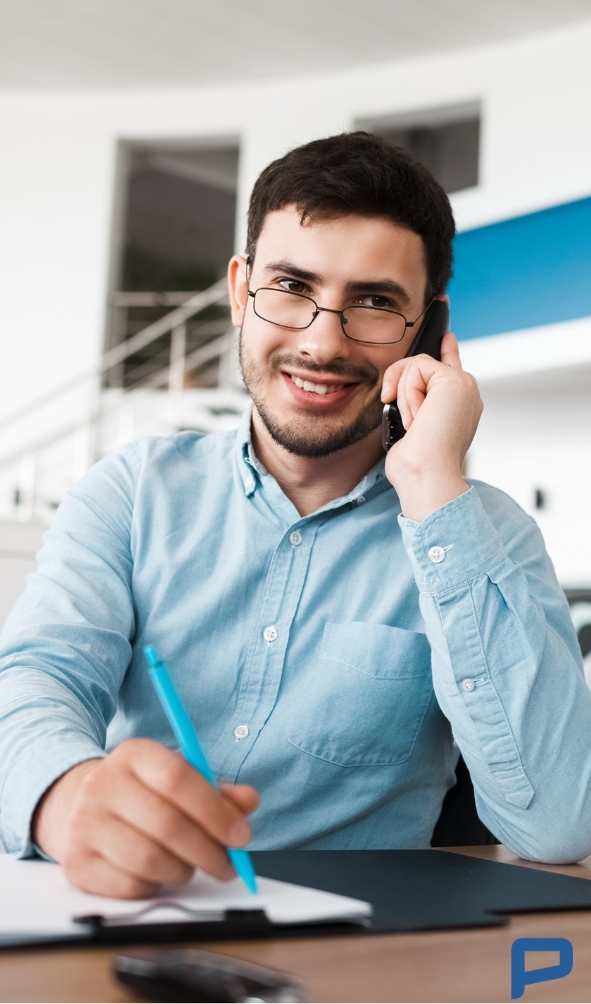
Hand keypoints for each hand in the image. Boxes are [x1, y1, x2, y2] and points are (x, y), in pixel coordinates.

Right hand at [32, 739, 258, 898]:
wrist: (74, 804)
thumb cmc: (139, 792)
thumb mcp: (175, 777)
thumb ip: (215, 790)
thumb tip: (249, 801)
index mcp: (133, 754)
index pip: (178, 779)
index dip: (216, 812)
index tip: (241, 836)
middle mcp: (103, 785)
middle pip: (167, 824)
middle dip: (208, 851)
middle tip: (228, 864)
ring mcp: (85, 825)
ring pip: (150, 860)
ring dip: (184, 870)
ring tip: (191, 866)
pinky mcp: (77, 863)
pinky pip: (131, 887)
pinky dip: (156, 887)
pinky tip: (160, 874)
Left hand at [381, 332, 482, 521]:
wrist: (427, 475)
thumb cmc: (417, 464)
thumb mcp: (411, 430)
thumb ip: (414, 407)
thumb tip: (395, 395)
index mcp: (460, 407)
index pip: (453, 370)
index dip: (449, 351)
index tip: (448, 337)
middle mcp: (466, 394)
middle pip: (422, 366)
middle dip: (401, 387)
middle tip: (407, 421)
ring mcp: (464, 385)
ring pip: (417, 365)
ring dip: (405, 397)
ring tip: (417, 424)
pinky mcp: (454, 380)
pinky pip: (418, 367)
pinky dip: (409, 392)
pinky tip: (420, 415)